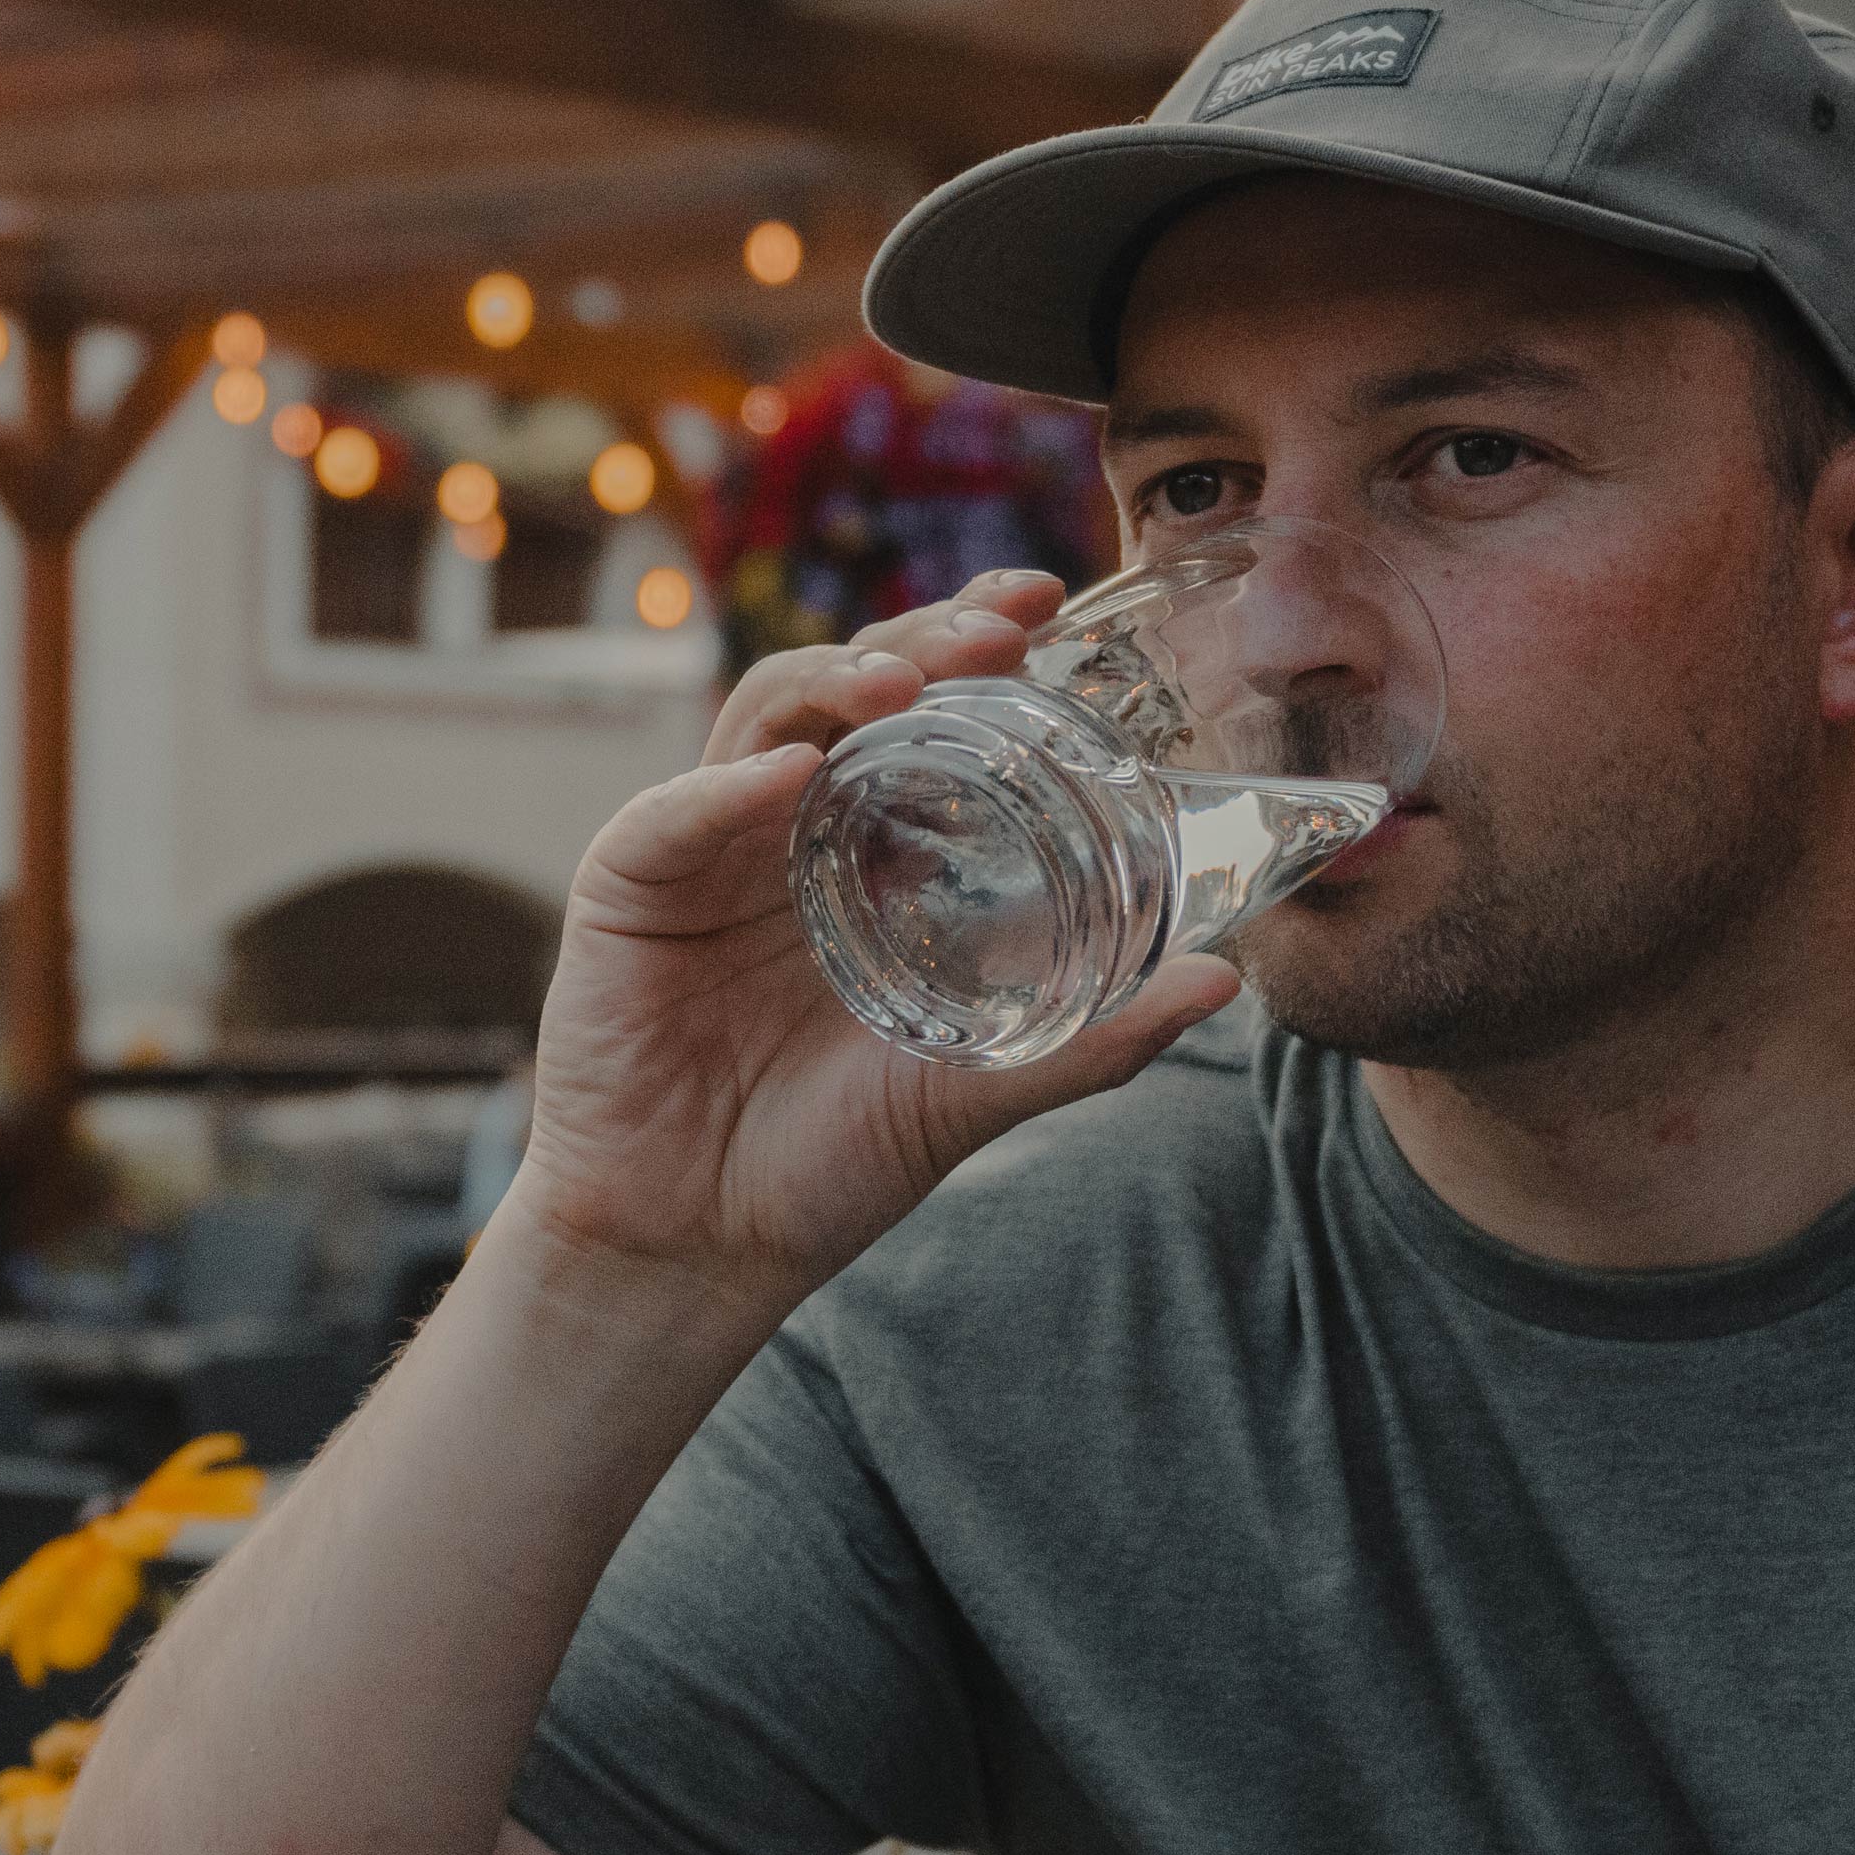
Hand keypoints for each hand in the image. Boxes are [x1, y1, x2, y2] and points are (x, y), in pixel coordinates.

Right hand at [495, 573, 1237, 1318]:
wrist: (700, 1246)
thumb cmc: (826, 1166)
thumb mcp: (975, 1094)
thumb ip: (1092, 1041)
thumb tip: (1225, 981)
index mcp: (870, 854)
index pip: (925, 718)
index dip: (975, 649)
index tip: (1047, 607)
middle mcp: (789, 828)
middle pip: (849, 691)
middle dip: (921, 643)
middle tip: (997, 633)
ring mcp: (707, 848)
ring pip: (764, 719)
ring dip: (835, 686)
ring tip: (906, 691)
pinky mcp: (629, 888)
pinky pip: (674, 811)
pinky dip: (728, 786)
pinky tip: (792, 776)